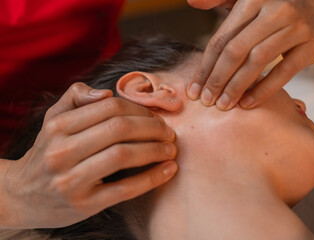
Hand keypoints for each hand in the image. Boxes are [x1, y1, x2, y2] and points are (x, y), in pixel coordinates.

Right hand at [1, 83, 176, 228]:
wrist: (21, 195)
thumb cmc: (47, 152)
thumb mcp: (52, 120)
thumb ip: (76, 97)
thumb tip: (107, 93)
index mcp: (58, 127)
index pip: (110, 108)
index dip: (139, 109)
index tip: (156, 116)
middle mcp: (62, 151)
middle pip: (119, 129)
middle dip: (152, 128)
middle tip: (169, 132)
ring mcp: (71, 180)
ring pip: (123, 156)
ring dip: (155, 150)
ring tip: (171, 149)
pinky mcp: (84, 205)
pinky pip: (125, 189)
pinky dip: (152, 178)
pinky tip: (169, 170)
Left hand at [187, 0, 313, 109]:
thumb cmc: (271, 4)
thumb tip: (192, 2)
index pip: (222, 39)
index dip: (205, 67)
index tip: (194, 90)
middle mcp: (276, 10)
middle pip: (236, 51)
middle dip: (217, 80)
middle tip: (206, 101)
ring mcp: (297, 26)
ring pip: (258, 61)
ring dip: (237, 87)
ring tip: (224, 105)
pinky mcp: (313, 44)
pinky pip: (284, 71)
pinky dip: (264, 89)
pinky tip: (247, 103)